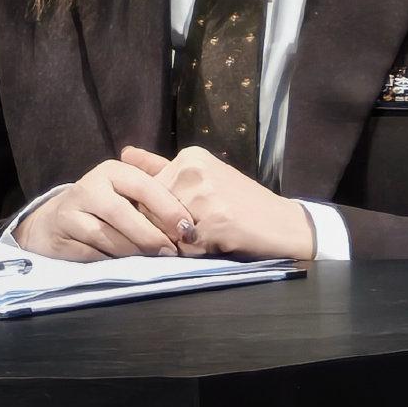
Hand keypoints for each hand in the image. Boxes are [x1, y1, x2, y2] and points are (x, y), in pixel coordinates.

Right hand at [13, 157, 194, 260]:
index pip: (144, 186)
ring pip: (105, 236)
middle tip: (172, 251)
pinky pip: (91, 253)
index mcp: (111, 171)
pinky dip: (111, 261)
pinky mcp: (61, 238)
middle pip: (122, 213)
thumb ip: (156, 185)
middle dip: (150, 235)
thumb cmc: (105, 203)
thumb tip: (193, 197)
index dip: (168, 208)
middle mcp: (89, 187)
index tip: (187, 228)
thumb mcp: (127, 188)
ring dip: (133, 251)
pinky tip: (127, 265)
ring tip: (154, 260)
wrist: (56, 221)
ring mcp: (71, 212)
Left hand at [120, 145, 314, 261]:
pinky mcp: (215, 220)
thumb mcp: (201, 177)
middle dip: (164, 230)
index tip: (174, 221)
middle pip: (152, 211)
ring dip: (179, 244)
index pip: (146, 191)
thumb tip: (124, 153)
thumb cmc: (240, 203)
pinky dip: (194, 254)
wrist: (282, 223)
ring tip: (204, 237)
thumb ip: (160, 167)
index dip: (155, 214)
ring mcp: (204, 194)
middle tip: (193, 232)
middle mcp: (193, 169)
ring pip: (165, 230)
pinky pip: (185, 247)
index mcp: (189, 157)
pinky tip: (215, 244)